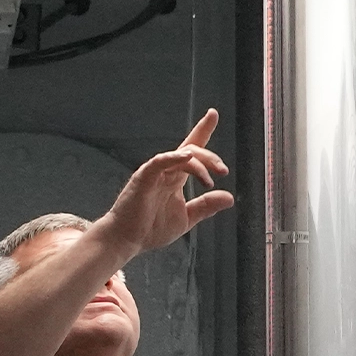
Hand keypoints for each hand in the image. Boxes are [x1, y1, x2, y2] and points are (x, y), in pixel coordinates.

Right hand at [97, 109, 235, 253]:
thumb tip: (229, 197)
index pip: (191, 150)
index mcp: (175, 179)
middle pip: (191, 151)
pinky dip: (173, 157)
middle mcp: (166, 172)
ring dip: (199, 163)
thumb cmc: (150, 229)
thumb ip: (206, 206)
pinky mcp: (143, 178)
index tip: (213, 114)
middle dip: (210, 157)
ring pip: (180, 155)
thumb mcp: (186, 218)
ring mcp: (154, 173)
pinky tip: (186, 157)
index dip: (202, 131)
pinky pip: (159, 162)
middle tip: (223, 170)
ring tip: (209, 179)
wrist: (126, 241)